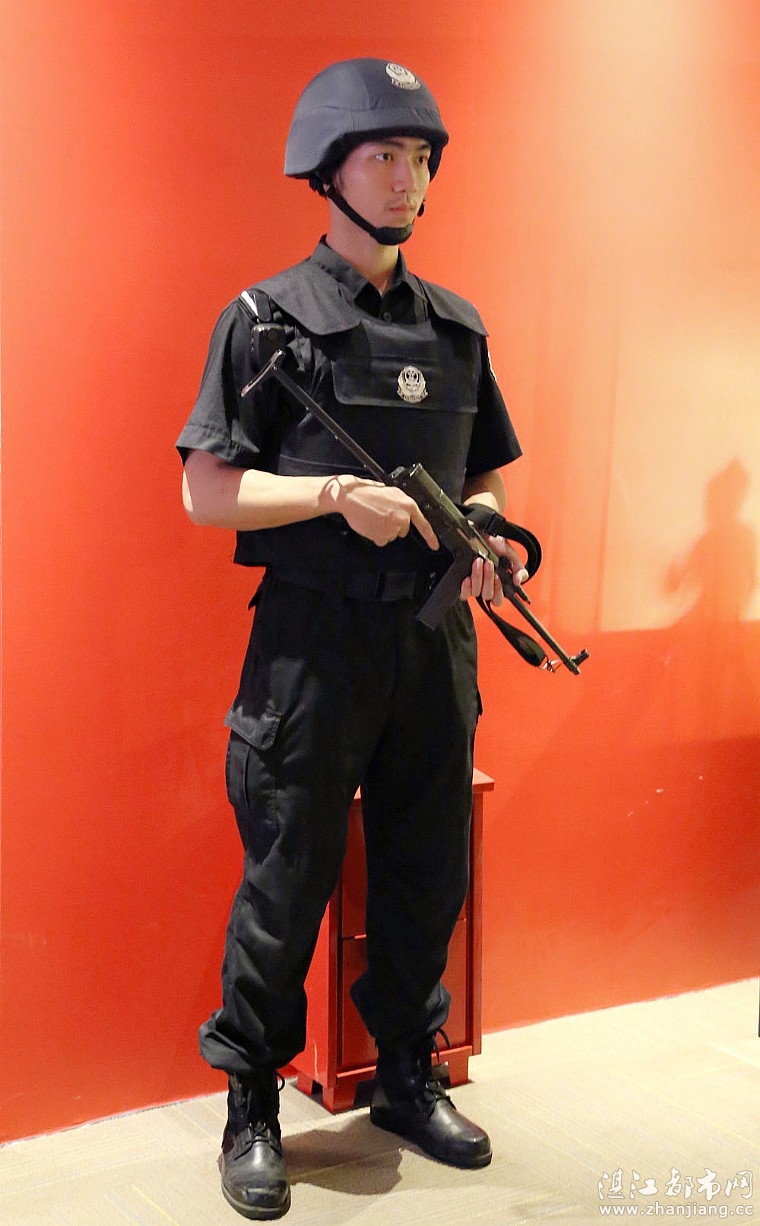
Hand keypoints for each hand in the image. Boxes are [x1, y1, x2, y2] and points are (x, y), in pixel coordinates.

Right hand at [321, 475, 438, 549]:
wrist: (351, 497)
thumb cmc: (367, 492)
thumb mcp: (391, 492)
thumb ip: (402, 504)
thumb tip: (407, 512)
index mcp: (407, 505)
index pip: (423, 524)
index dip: (430, 536)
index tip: (434, 545)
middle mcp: (402, 518)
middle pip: (403, 530)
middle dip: (394, 524)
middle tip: (382, 514)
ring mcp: (392, 528)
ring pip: (391, 535)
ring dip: (383, 529)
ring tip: (374, 517)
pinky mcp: (381, 536)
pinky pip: (381, 540)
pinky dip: (376, 535)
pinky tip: (370, 524)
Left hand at [460, 534, 528, 604]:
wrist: (480, 534)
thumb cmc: (495, 545)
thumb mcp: (511, 555)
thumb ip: (519, 570)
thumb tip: (518, 582)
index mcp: (498, 585)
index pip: (498, 599)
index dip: (498, 591)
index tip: (498, 577)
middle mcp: (486, 587)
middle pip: (487, 596)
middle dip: (488, 579)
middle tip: (488, 563)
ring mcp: (474, 585)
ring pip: (476, 592)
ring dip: (478, 577)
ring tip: (478, 562)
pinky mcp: (464, 583)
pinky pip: (464, 594)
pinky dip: (466, 587)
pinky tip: (468, 577)